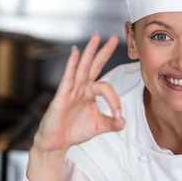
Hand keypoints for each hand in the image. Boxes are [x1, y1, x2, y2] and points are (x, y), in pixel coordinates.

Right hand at [33, 33, 124, 153]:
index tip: (118, 115)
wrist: (57, 143)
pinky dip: (71, 64)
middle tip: (113, 36)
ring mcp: (71, 90)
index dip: (115, 101)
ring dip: (89, 52)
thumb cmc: (74, 131)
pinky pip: (68, 77)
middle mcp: (81, 88)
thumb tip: (124, 120)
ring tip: (96, 37)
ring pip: (82, 67)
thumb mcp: (99, 126)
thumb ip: (113, 123)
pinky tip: (75, 52)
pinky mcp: (61, 96)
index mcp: (89, 93)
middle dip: (103, 51)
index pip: (106, 88)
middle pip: (94, 65)